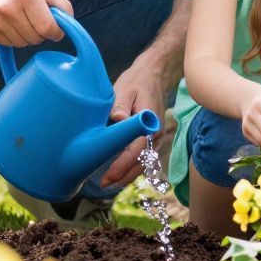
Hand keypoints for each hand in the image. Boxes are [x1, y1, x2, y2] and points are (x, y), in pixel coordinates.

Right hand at [0, 0, 71, 47]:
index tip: (56, 30)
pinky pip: (9, 44)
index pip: (47, 27)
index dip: (56, 32)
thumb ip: (60, 2)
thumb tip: (69, 22)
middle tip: (37, 21)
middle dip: (42, 33)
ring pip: (23, 44)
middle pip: (36, 38)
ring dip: (28, 37)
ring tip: (23, 20)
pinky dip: (15, 38)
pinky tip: (12, 24)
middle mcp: (10, 8)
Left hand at [100, 61, 169, 188]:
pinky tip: (119, 173)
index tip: (108, 176)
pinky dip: (132, 168)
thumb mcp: (125, 89)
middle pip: (141, 163)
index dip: (121, 166)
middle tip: (104, 185)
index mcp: (150, 124)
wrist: (154, 76)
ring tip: (109, 184)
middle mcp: (156, 135)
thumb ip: (120, 106)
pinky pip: (143, 158)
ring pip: (143, 164)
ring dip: (128, 175)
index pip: (136, 151)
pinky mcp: (152, 140)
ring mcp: (156, 139)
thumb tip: (118, 119)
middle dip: (123, 177)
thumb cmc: (137, 82)